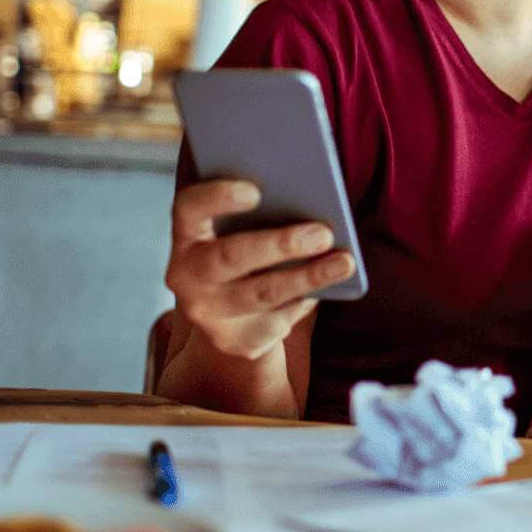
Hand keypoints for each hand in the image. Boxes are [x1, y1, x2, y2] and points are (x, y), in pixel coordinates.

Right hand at [164, 179, 355, 360]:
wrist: (234, 316)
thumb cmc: (248, 256)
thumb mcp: (244, 232)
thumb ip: (263, 215)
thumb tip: (311, 206)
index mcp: (188, 234)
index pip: (189, 208)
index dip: (217, 197)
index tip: (256, 191)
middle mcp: (186, 275)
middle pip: (230, 256)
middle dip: (280, 245)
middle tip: (323, 234)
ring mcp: (206, 313)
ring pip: (262, 293)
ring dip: (308, 277)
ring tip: (345, 262)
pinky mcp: (232, 340)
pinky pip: (278, 319)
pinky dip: (306, 300)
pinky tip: (328, 287)